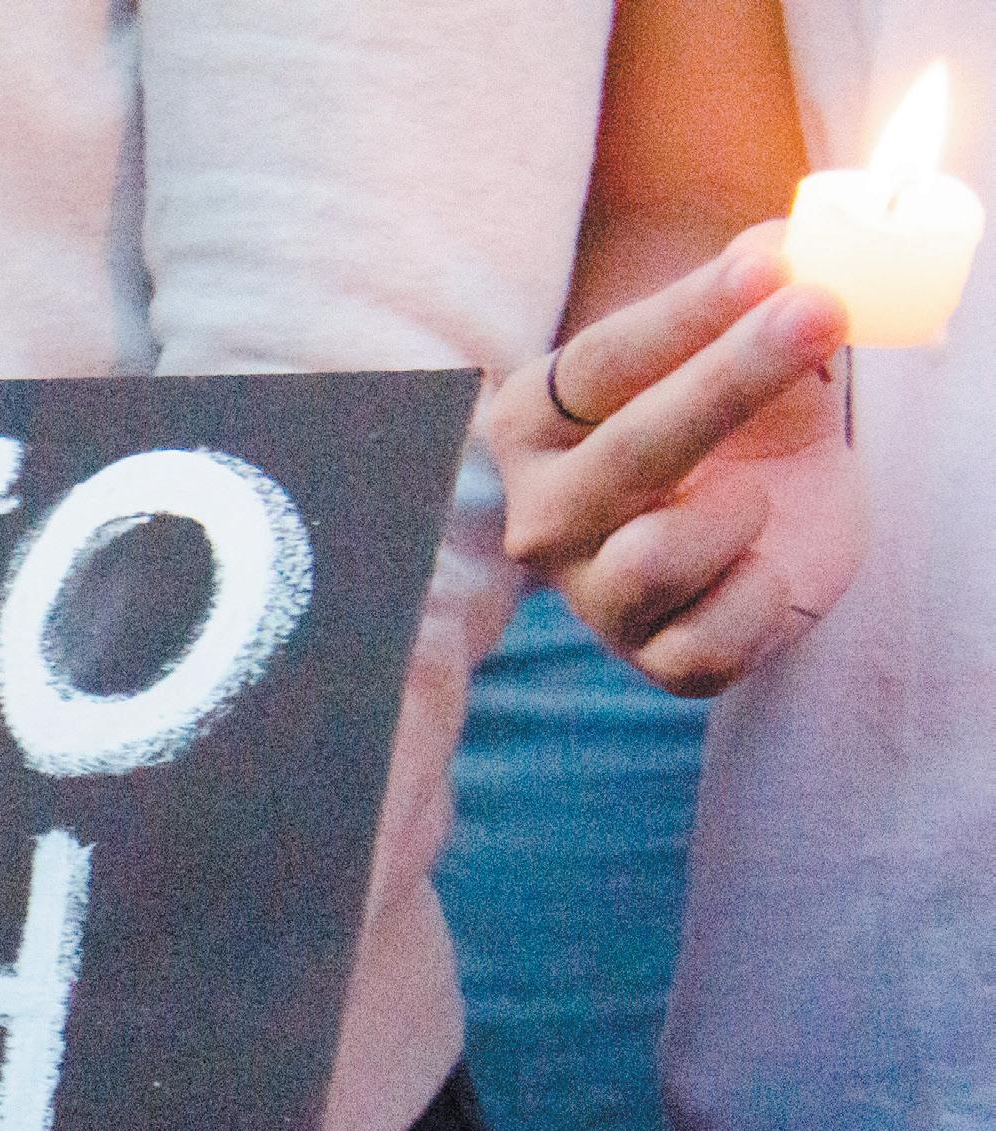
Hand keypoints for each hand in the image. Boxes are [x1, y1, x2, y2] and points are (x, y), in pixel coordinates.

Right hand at [488, 223, 866, 695]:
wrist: (777, 507)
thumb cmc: (739, 413)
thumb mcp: (739, 337)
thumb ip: (750, 290)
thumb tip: (783, 246)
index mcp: (531, 423)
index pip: (605, 362)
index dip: (693, 312)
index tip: (774, 263)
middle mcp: (542, 513)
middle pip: (631, 454)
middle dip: (731, 380)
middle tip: (822, 310)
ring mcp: (592, 594)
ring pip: (655, 560)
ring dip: (735, 515)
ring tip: (754, 498)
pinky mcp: (656, 660)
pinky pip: (712, 641)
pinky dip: (758, 596)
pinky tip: (761, 564)